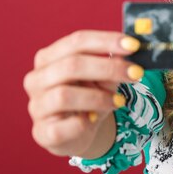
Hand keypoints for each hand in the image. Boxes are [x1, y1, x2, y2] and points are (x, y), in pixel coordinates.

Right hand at [23, 30, 142, 156]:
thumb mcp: (103, 78)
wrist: (77, 132)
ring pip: (64, 95)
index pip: (77, 41)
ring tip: (118, 102)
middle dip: (108, 68)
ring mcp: (36, 106)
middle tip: (136, 74)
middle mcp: (36, 79)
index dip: (106, 41)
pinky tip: (94, 120)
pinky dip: (83, 123)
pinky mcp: (42, 132)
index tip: (133, 46)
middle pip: (71, 65)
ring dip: (98, 97)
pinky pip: (63, 126)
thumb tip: (129, 51)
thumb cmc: (89, 96)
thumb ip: (111, 65)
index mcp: (49, 57)